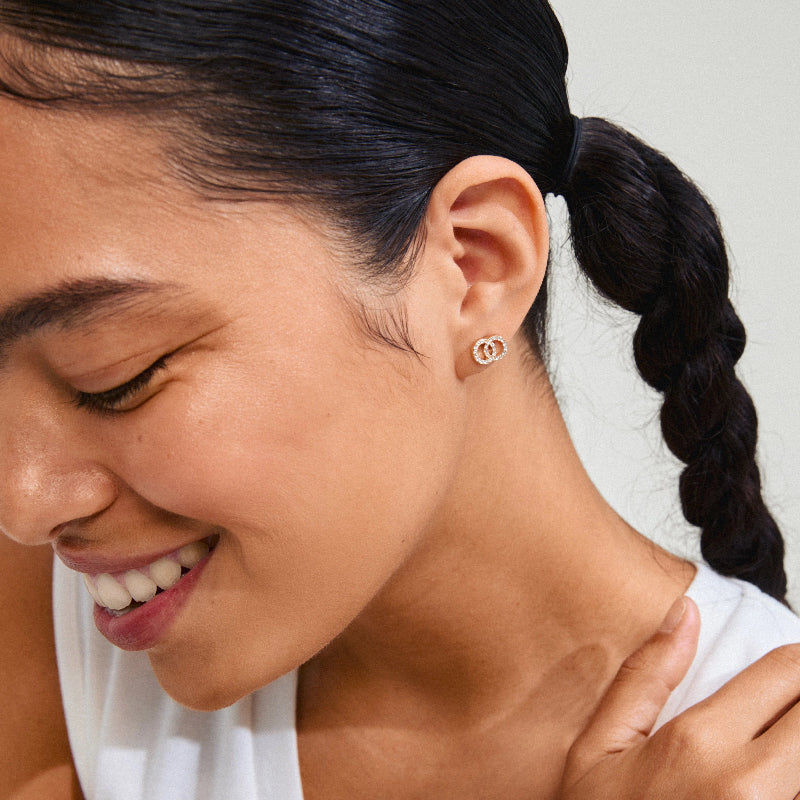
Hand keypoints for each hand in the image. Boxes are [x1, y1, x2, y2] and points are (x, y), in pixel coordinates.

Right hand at [559, 597, 799, 798]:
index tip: (791, 673)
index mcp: (700, 743)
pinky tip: (779, 783)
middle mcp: (752, 785)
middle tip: (787, 713)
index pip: (789, 673)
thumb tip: (685, 614)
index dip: (799, 664)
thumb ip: (644, 677)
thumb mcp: (600, 749)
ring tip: (783, 746)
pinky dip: (798, 782)